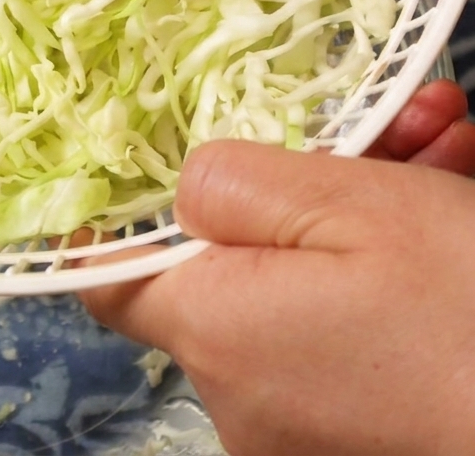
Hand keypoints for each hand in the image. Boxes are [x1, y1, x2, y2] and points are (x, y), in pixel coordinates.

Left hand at [80, 81, 474, 455]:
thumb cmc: (470, 309)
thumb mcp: (349, 206)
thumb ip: (236, 186)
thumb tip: (184, 190)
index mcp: (216, 331)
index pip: (113, 281)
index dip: (119, 225)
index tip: (140, 167)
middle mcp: (241, 395)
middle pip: (235, 263)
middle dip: (301, 183)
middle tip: (382, 127)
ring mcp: (304, 427)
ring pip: (305, 283)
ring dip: (363, 207)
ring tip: (438, 138)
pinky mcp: (362, 434)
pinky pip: (348, 329)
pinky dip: (385, 271)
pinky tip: (449, 191)